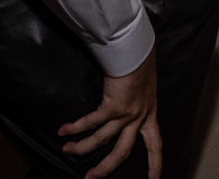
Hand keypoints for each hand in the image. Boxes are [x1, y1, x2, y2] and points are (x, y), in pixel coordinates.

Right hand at [59, 49, 160, 178]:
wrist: (137, 52)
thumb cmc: (141, 63)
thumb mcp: (144, 86)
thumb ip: (136, 99)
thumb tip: (125, 100)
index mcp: (150, 113)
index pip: (155, 143)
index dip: (155, 163)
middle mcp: (140, 117)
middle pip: (123, 152)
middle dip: (106, 168)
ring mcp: (127, 114)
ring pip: (102, 141)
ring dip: (82, 148)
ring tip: (66, 150)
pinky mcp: (113, 107)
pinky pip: (90, 123)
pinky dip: (75, 128)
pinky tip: (63, 130)